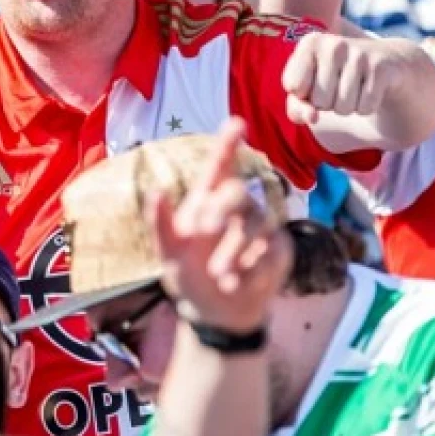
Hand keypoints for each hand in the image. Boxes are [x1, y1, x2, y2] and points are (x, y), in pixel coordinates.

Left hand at [146, 119, 291, 333]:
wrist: (216, 313)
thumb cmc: (188, 274)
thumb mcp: (168, 252)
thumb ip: (159, 222)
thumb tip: (156, 191)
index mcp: (208, 200)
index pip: (220, 166)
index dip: (228, 144)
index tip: (236, 123)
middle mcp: (238, 208)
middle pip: (238, 192)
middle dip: (221, 209)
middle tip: (203, 231)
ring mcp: (260, 227)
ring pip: (257, 224)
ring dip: (235, 250)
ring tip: (219, 276)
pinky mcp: (278, 250)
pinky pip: (272, 251)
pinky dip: (252, 269)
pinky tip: (235, 283)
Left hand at [282, 33, 412, 125]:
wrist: (384, 62)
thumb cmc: (335, 79)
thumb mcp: (308, 90)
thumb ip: (297, 107)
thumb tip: (312, 117)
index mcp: (310, 44)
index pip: (294, 86)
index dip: (304, 95)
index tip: (314, 83)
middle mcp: (334, 45)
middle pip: (319, 101)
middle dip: (327, 104)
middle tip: (339, 86)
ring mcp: (359, 55)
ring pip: (343, 108)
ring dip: (347, 108)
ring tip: (353, 88)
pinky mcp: (380, 68)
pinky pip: (365, 108)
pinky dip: (366, 108)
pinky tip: (369, 90)